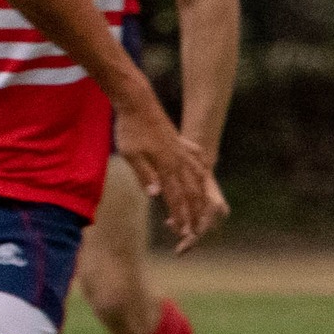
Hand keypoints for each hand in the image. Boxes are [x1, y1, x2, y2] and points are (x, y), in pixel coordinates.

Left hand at [114, 105, 226, 251]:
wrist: (137, 101)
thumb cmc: (129, 129)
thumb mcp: (131, 154)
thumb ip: (143, 174)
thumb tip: (154, 195)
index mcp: (165, 165)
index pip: (175, 197)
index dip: (181, 216)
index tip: (186, 232)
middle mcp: (178, 159)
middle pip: (190, 190)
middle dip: (194, 212)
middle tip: (196, 229)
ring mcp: (180, 150)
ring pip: (197, 176)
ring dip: (201, 194)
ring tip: (204, 208)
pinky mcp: (178, 141)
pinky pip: (195, 158)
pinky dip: (201, 168)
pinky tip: (203, 173)